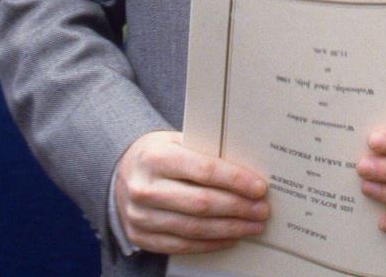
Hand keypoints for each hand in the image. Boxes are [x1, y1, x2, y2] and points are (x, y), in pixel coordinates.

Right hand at [113, 130, 268, 254]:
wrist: (122, 171)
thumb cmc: (161, 153)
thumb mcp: (178, 141)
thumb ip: (206, 151)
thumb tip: (249, 166)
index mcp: (156, 157)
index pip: (203, 170)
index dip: (235, 180)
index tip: (259, 187)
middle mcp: (145, 187)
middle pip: (201, 203)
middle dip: (238, 208)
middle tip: (262, 209)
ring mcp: (139, 216)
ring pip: (192, 228)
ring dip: (229, 229)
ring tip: (253, 226)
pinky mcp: (140, 236)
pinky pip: (179, 245)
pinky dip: (209, 244)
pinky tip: (229, 238)